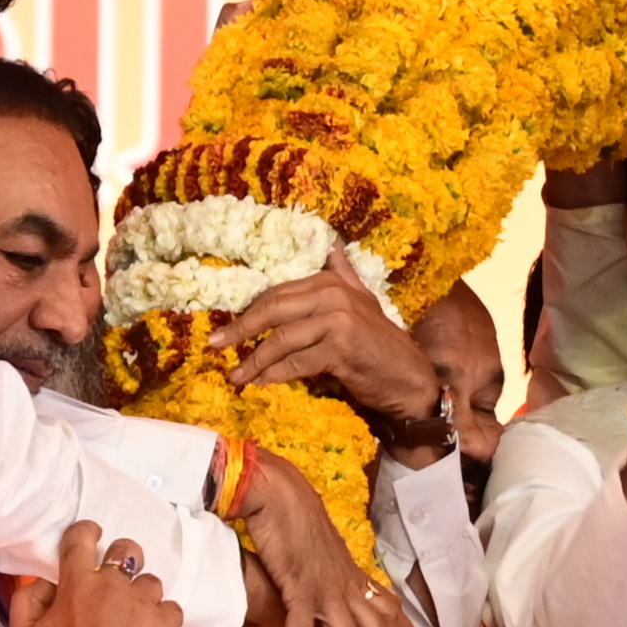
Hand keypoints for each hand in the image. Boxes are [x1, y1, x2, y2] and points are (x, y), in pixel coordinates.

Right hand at [4, 522, 182, 626]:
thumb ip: (30, 599)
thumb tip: (47, 582)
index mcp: (77, 584)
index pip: (81, 539)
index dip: (87, 531)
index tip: (92, 533)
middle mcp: (113, 586)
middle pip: (127, 550)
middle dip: (123, 557)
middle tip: (118, 578)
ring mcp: (143, 605)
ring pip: (151, 583)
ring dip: (142, 596)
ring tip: (133, 619)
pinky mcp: (166, 626)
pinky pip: (171, 610)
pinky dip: (162, 619)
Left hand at [209, 253, 450, 457]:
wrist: (410, 378)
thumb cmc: (380, 345)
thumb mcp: (363, 301)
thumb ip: (343, 273)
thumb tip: (331, 242)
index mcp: (331, 282)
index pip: (279, 293)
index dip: (250, 310)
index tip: (227, 327)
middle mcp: (334, 295)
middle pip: (274, 309)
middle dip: (241, 329)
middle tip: (216, 345)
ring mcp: (338, 321)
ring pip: (282, 339)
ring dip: (254, 360)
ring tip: (236, 375)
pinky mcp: (340, 348)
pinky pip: (297, 362)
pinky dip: (275, 375)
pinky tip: (261, 384)